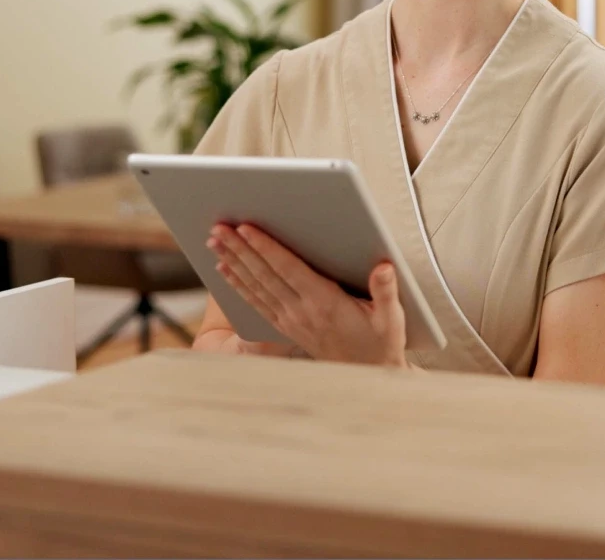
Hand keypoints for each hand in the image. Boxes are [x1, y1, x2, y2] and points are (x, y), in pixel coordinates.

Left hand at [207, 222, 407, 367]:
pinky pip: (256, 302)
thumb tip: (384, 267)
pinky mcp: (286, 326)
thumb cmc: (380, 343)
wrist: (368, 376)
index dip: (266, 248)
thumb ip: (386, 290)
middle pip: (264, 274)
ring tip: (213, 242)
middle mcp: (301, 311)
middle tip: (218, 228)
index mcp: (324, 303)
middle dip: (239, 249)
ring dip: (233, 262)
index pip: (288, 269)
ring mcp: (290, 320)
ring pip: (255, 286)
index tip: (246, 228)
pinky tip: (224, 270)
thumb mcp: (391, 318)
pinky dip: (237, 284)